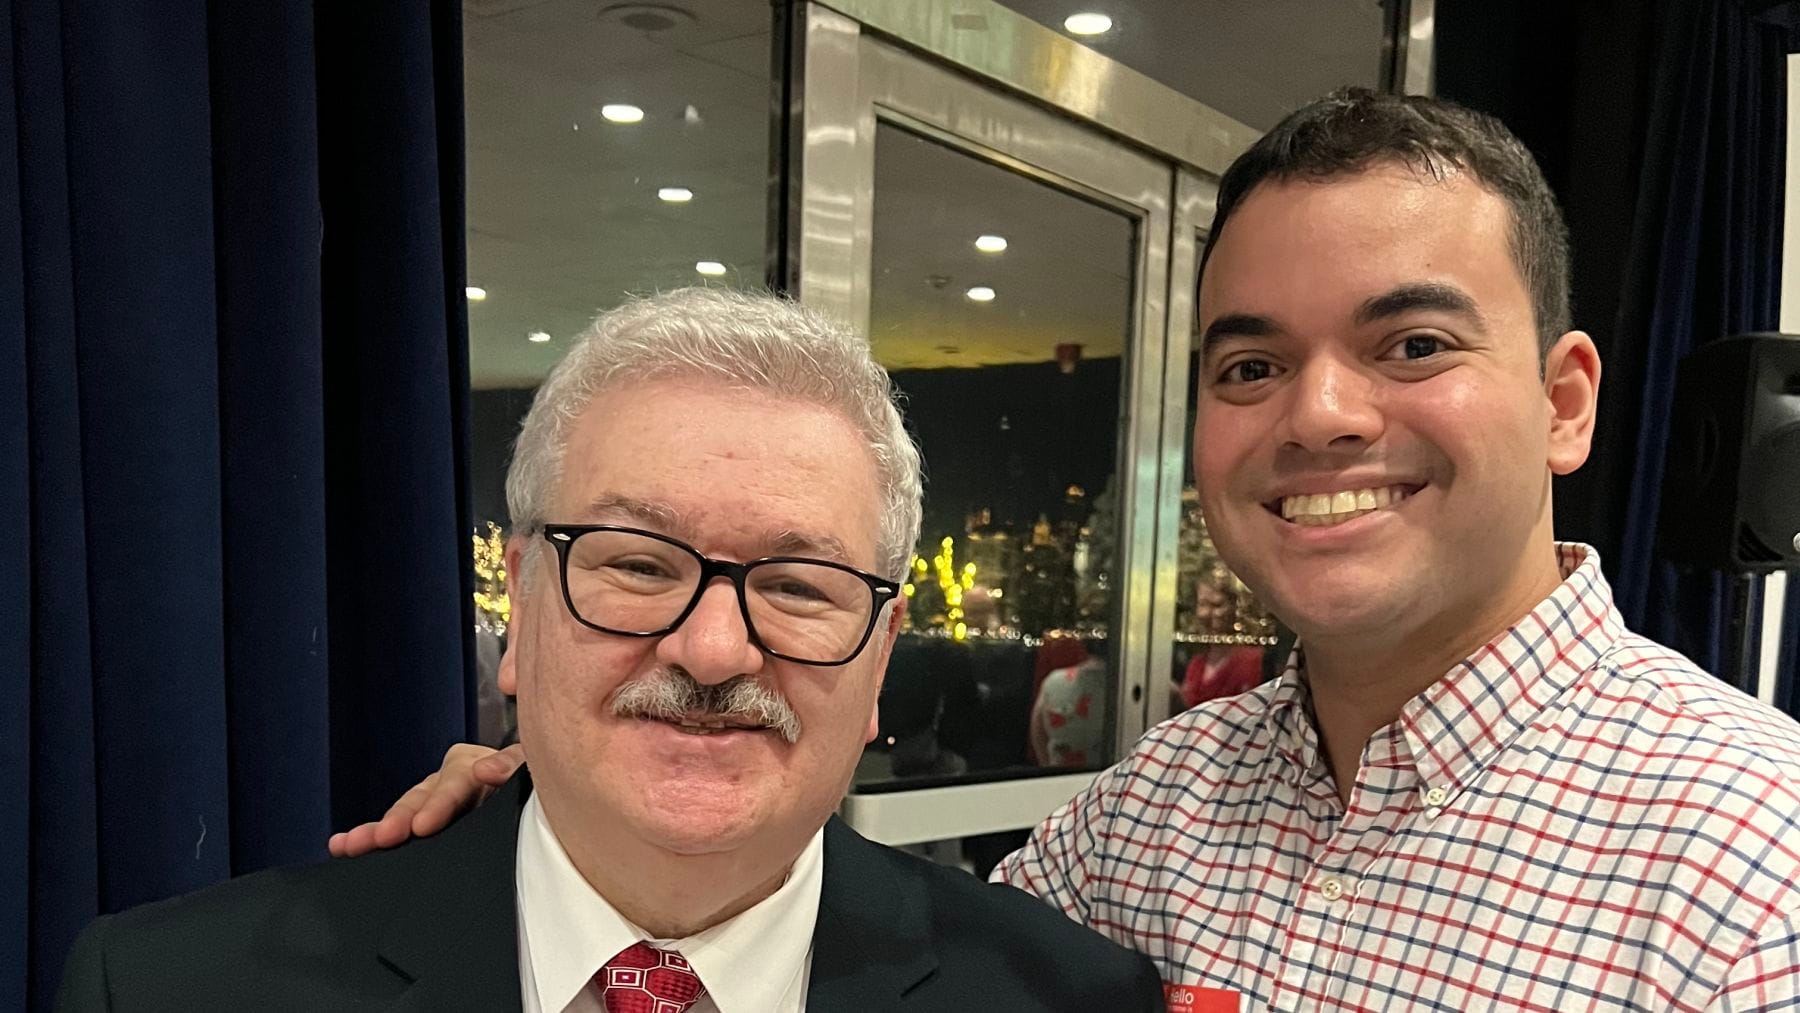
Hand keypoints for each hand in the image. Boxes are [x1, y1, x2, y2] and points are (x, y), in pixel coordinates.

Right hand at [327, 743, 524, 857]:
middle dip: (401, 818)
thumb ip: (514, 769)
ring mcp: (441, 799)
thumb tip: (485, 769)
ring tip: (350, 844)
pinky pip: (403, 827)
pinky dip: (374, 834)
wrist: (552, 805)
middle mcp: (457, 778)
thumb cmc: (542, 790)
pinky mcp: (432, 820)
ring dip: (379, 828)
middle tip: (382, 839)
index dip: (440, 803)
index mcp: (484, 765)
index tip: (423, 825)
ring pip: (407, 811)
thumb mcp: (536, 777)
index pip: (457, 781)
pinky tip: (342, 844)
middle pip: (424, 796)